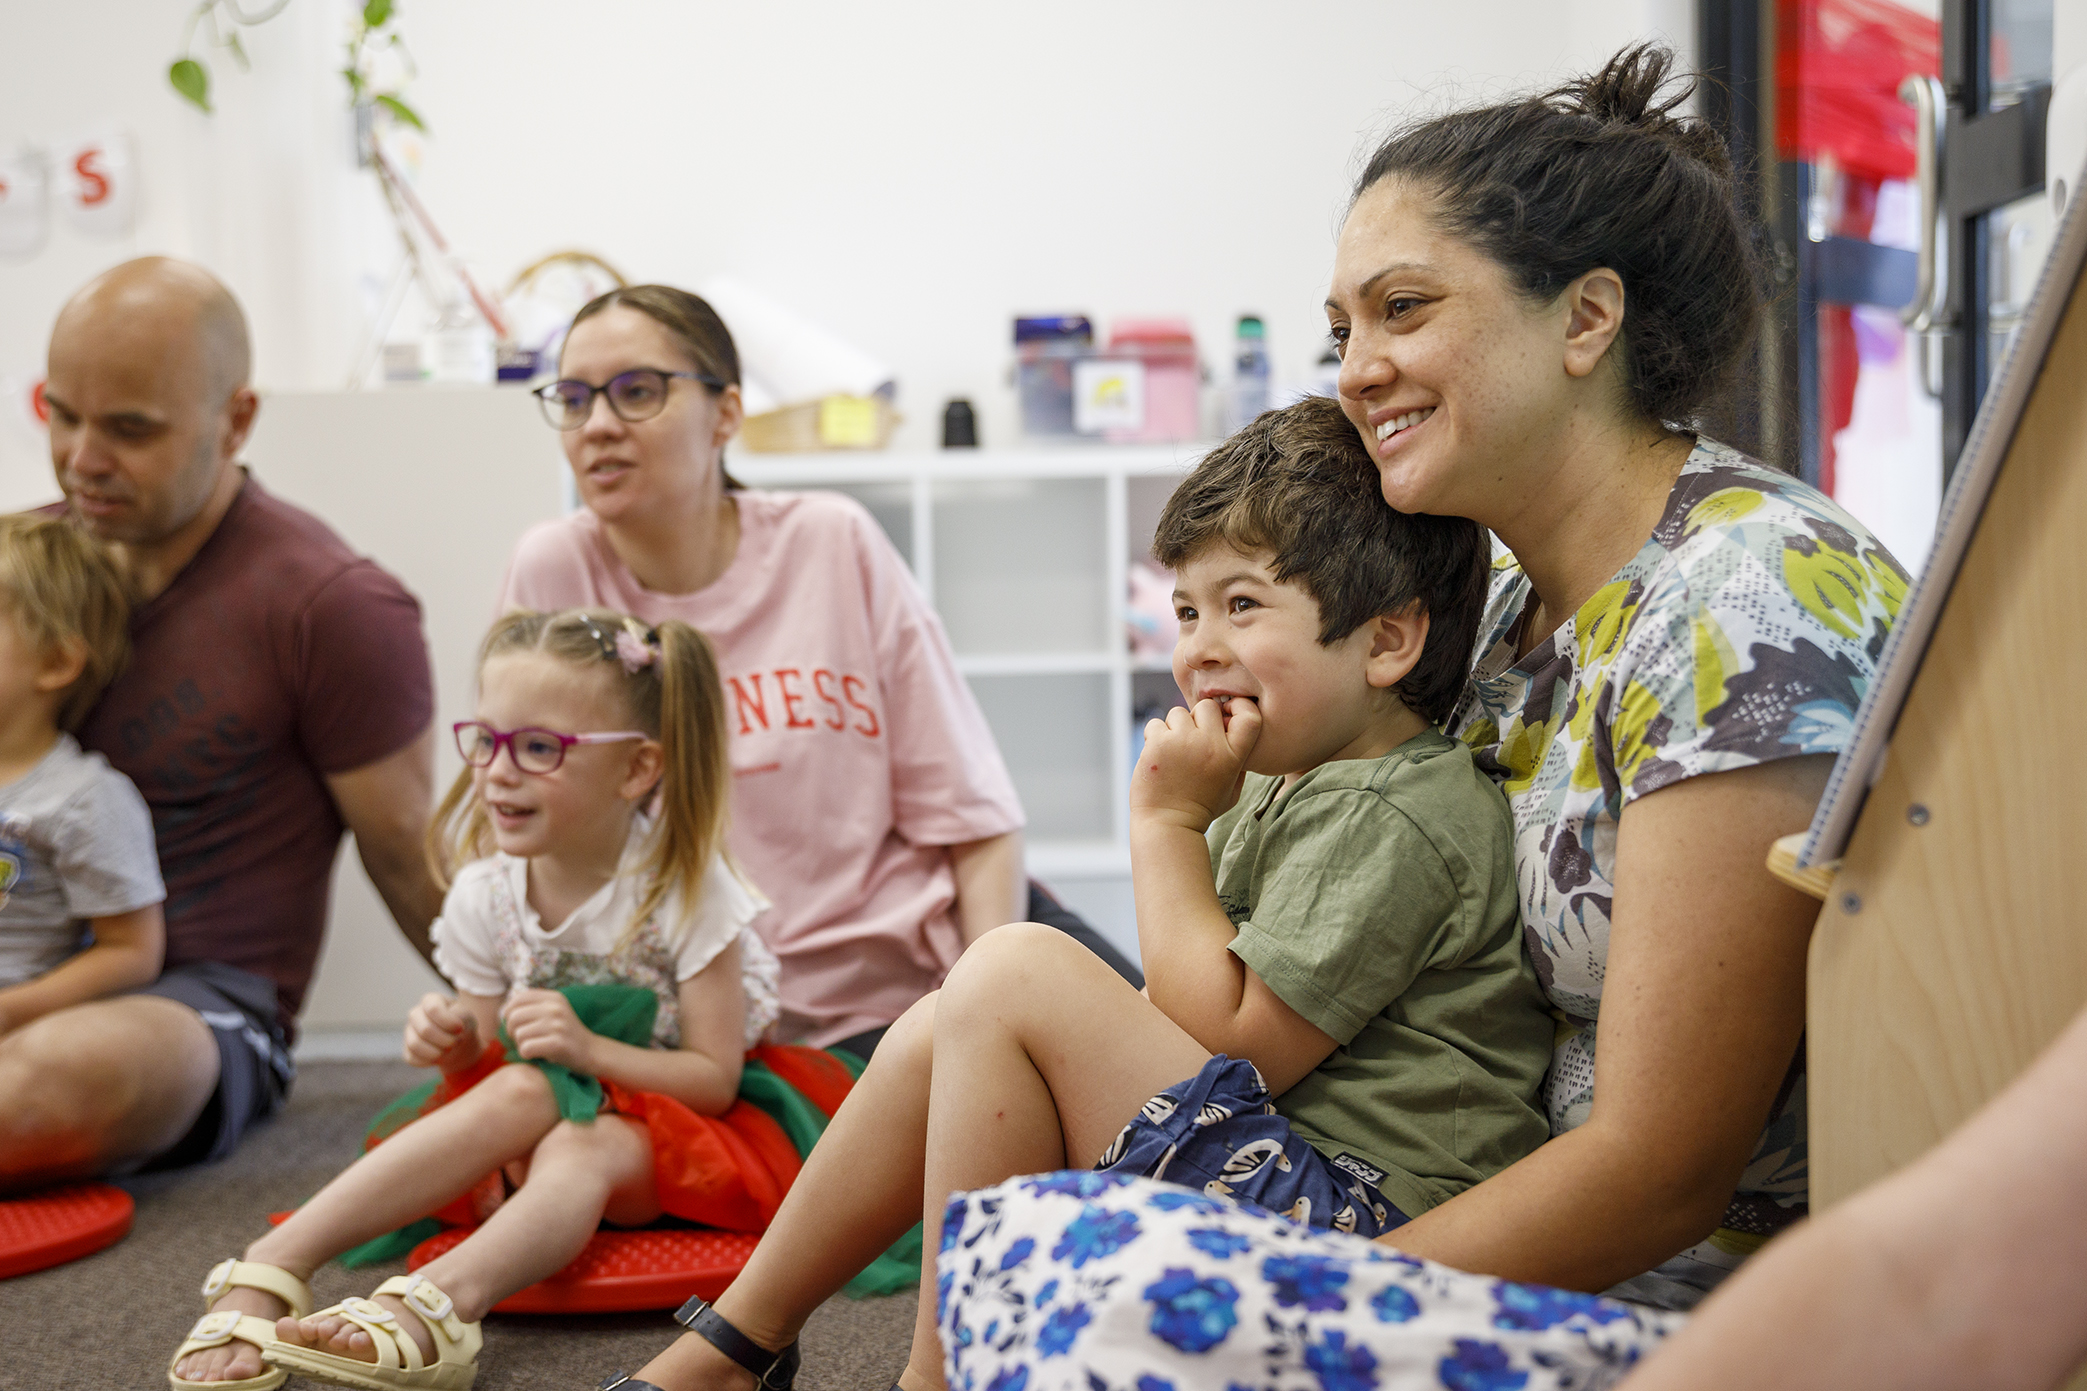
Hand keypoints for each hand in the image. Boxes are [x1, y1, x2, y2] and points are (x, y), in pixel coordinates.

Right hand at [403, 993, 480, 1071]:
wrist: (458, 1042)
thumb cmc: (461, 1024)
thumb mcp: (467, 1016)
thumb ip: (460, 1015)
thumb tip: (452, 1026)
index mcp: (430, 1000)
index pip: (433, 1009)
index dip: (448, 1022)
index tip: (460, 1028)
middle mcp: (415, 1014)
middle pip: (425, 1030)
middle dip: (445, 1040)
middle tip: (456, 1042)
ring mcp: (409, 1031)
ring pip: (415, 1045)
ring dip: (437, 1052)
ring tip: (448, 1050)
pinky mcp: (407, 1049)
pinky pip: (412, 1058)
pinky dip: (429, 1061)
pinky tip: (438, 1056)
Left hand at [501, 988, 596, 1072]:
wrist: (591, 1052)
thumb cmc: (565, 1034)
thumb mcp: (554, 1012)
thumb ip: (533, 1007)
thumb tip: (503, 1012)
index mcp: (553, 997)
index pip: (517, 999)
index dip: (509, 1013)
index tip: (517, 1025)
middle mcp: (555, 1008)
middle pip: (513, 1017)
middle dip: (512, 1032)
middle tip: (523, 1039)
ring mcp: (557, 1025)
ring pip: (518, 1035)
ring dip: (521, 1045)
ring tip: (534, 1047)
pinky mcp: (557, 1043)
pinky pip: (525, 1048)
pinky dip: (526, 1055)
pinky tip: (537, 1055)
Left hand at [1130, 697, 1261, 833]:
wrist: (1167, 825)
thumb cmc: (1200, 808)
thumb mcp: (1232, 790)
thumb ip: (1238, 762)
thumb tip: (1233, 729)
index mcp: (1233, 757)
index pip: (1250, 716)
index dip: (1238, 707)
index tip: (1225, 717)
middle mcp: (1211, 746)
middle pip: (1208, 707)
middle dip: (1198, 719)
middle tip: (1191, 741)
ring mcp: (1183, 743)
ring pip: (1178, 712)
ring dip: (1174, 728)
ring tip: (1173, 753)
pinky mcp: (1158, 744)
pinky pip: (1155, 724)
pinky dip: (1154, 737)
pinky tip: (1158, 757)